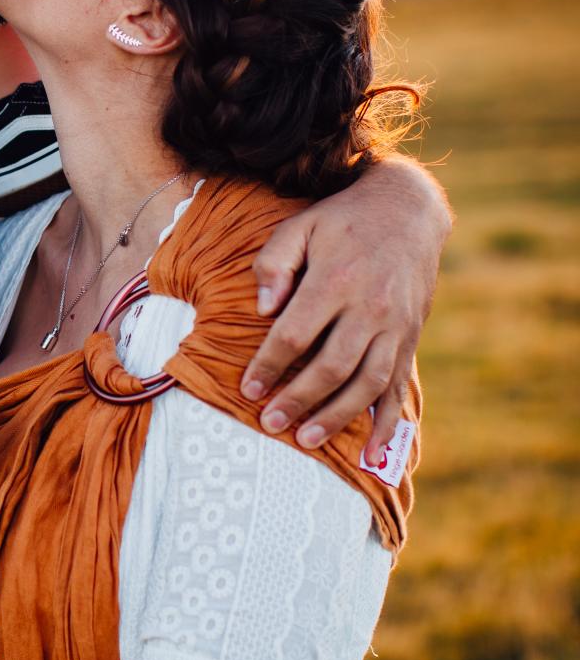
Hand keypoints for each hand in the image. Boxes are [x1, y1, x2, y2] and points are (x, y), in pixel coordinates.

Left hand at [243, 157, 450, 459]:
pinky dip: (389, 421)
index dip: (269, 365)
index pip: (296, 335)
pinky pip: (401, 385)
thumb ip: (274, 264)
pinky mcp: (411, 336)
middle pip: (332, 366)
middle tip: (271, 424)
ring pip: (368, 383)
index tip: (249, 389)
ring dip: (337, 416)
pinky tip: (373, 451)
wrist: (407, 209)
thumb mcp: (300, 226)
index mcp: (336, 280)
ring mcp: (396, 326)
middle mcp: (371, 307)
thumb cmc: (341, 220)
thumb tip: (263, 310)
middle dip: (299, 400)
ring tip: (307, 438)